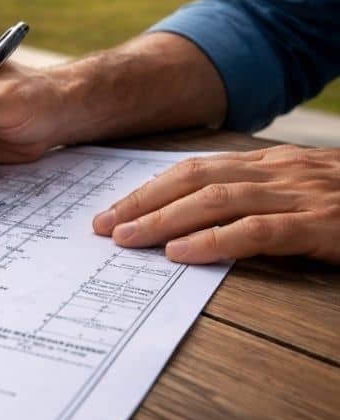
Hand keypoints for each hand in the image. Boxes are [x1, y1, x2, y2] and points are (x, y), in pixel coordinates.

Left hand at [92, 145, 339, 263]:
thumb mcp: (301, 194)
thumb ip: (256, 201)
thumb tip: (193, 223)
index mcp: (270, 165)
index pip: (194, 169)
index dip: (148, 189)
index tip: (111, 210)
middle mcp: (279, 172)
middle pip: (194, 179)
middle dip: (142, 202)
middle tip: (102, 227)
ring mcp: (301, 196)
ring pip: (216, 201)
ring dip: (164, 220)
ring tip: (127, 240)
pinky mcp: (321, 225)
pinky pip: (258, 231)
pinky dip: (214, 242)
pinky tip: (181, 255)